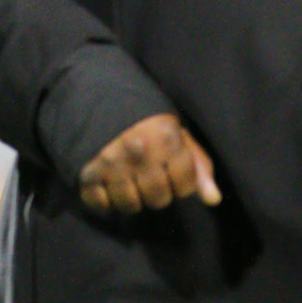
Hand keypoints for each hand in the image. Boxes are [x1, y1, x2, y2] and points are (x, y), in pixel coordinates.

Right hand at [78, 113, 220, 214]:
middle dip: (158, 194)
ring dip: (132, 199)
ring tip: (129, 183)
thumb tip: (213, 200)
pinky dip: (105, 202)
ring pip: (130, 205)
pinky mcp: (88, 171)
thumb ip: (198, 165)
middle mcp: (139, 151)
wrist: (99, 96)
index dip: (182, 183)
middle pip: (158, 199)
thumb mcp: (177, 133)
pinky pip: (101, 204)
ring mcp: (111, 162)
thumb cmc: (146, 120)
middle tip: (149, 178)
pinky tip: (109, 187)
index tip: (172, 172)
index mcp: (165, 138)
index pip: (185, 186)